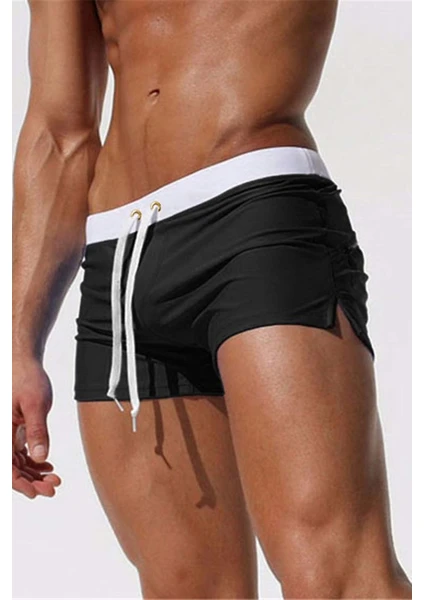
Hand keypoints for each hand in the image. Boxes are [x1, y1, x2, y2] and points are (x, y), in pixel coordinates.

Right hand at [12, 358, 60, 498]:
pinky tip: (47, 467)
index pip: (7, 467)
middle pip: (12, 468)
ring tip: (54, 479)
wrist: (23, 362)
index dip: (20, 483)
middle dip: (32, 481)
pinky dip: (33, 462)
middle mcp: (2, 435)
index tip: (37, 492)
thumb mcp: (35, 405)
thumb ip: (37, 431)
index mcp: (1, 431)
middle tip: (53, 487)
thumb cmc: (26, 378)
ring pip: (17, 463)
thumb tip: (39, 457)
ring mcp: (6, 434)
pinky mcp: (13, 430)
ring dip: (34, 474)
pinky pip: (20, 453)